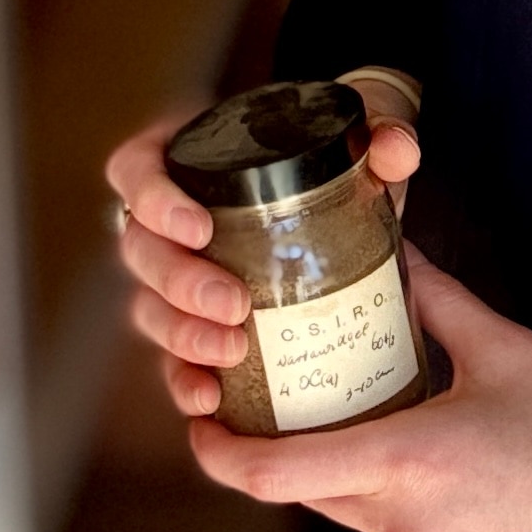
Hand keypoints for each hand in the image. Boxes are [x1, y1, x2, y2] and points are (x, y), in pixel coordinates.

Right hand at [105, 85, 424, 419]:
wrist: (356, 198)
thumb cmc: (341, 156)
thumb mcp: (360, 136)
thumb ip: (383, 133)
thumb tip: (396, 148)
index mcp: (190, 156)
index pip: (135, 170)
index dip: (153, 200)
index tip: (200, 228)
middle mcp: (170, 217)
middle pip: (139, 250)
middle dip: (178, 284)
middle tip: (234, 306)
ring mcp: (180, 274)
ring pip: (149, 307)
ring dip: (181, 335)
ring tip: (232, 351)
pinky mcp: (200, 322)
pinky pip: (173, 356)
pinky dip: (184, 379)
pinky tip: (211, 398)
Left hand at [185, 244, 531, 531]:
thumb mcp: (508, 349)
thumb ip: (436, 302)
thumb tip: (395, 251)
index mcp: (403, 464)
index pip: (271, 474)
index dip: (218, 452)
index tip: (199, 420)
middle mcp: (404, 524)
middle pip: (309, 491)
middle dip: (287, 447)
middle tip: (283, 394)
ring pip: (361, 512)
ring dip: (355, 467)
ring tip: (377, 410)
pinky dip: (405, 494)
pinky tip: (448, 454)